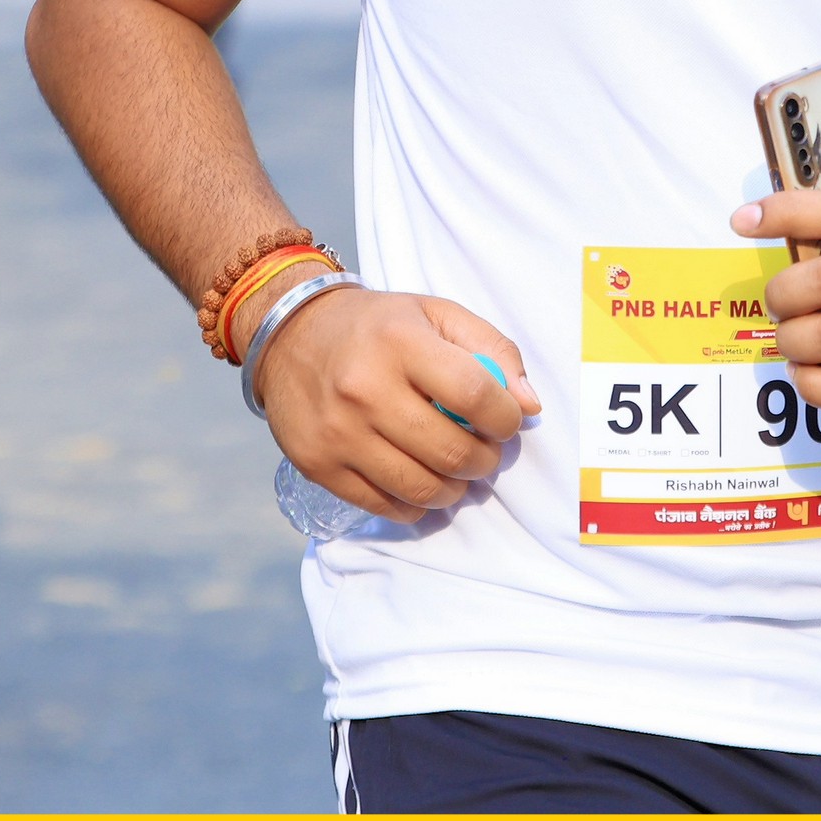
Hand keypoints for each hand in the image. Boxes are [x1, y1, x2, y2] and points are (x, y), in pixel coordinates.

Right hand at [249, 283, 539, 524]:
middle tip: (484, 451)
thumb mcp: (437, 314)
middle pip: (451, 451)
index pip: (474, 395)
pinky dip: (416, 505)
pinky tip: (421, 483)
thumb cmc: (379, 326)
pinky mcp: (318, 466)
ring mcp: (338, 433)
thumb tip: (528, 405)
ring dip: (455, 488)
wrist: (291, 335)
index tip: (507, 421)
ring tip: (457, 470)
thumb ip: (493, 350)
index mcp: (400, 343)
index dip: (505, 418)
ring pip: (422, 489)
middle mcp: (364, 390)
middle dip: (485, 460)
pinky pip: (385, 506)